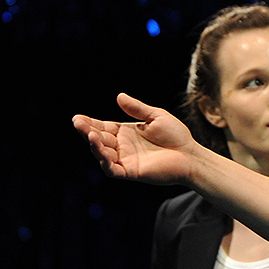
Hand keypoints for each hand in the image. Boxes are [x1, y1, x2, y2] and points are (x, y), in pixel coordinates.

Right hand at [72, 93, 197, 184]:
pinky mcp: (131, 172)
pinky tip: (101, 151)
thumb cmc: (176, 135)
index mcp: (125, 132)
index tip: (78, 118)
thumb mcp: (156, 117)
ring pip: (102, 154)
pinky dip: (105, 162)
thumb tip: (119, 96)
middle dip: (88, 132)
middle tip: (78, 123)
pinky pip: (112, 169)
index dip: (89, 123)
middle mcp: (122, 146)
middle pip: (99, 139)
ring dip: (95, 145)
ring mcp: (125, 159)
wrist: (190, 154)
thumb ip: (137, 109)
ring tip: (91, 135)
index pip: (102, 127)